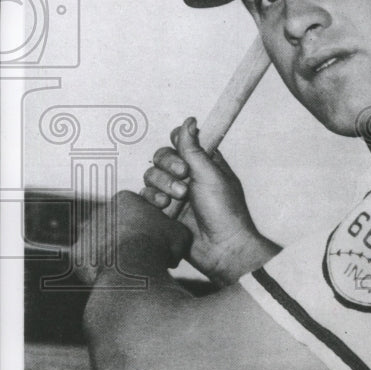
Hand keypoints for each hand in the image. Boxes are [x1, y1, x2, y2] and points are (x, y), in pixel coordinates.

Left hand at [74, 190, 190, 285]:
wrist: (133, 269)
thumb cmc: (158, 247)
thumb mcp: (180, 233)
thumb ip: (174, 230)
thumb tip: (173, 239)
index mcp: (126, 199)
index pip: (137, 211)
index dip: (150, 227)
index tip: (158, 241)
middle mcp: (101, 210)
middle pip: (117, 224)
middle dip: (129, 238)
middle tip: (144, 256)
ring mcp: (87, 231)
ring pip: (102, 242)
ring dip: (113, 253)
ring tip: (130, 271)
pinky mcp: (78, 253)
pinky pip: (89, 262)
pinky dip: (99, 270)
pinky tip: (114, 278)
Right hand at [141, 117, 270, 282]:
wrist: (222, 249)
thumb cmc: (224, 211)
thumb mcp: (210, 174)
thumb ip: (194, 148)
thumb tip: (189, 120)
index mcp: (204, 162)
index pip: (181, 140)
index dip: (177, 143)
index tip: (184, 154)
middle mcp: (188, 175)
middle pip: (161, 156)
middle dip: (169, 167)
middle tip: (184, 180)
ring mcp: (174, 194)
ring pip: (151, 176)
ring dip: (161, 184)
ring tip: (178, 199)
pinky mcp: (163, 212)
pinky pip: (145, 196)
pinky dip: (152, 199)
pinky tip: (163, 208)